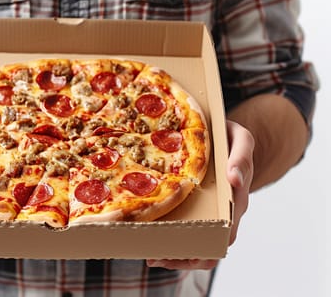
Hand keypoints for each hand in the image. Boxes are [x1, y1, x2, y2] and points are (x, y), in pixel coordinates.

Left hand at [146, 120, 253, 269]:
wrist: (226, 136)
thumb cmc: (231, 138)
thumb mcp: (241, 139)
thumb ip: (241, 155)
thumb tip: (234, 178)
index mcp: (237, 198)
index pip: (229, 230)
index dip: (211, 244)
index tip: (191, 251)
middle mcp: (226, 211)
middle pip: (212, 246)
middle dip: (187, 258)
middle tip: (160, 259)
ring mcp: (213, 211)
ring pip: (200, 245)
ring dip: (178, 256)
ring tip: (153, 259)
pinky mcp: (198, 207)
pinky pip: (189, 231)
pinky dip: (174, 242)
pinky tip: (154, 247)